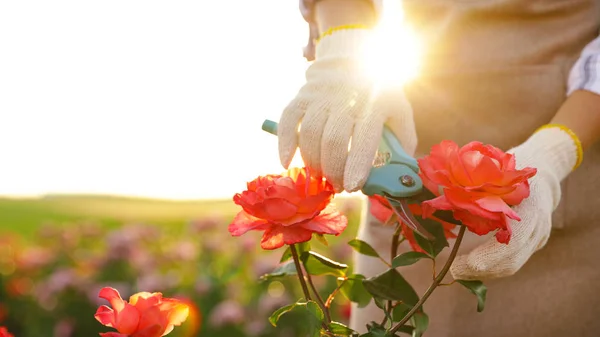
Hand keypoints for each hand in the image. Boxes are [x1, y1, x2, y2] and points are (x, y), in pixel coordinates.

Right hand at [277, 28, 416, 191]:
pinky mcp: (302, 97)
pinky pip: (288, 121)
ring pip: (310, 134)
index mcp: (373, 104)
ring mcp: (320, 97)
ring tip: (320, 176)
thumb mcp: (400, 111)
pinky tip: (287, 162)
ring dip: (312, 162)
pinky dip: (285, 143)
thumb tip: (400, 174)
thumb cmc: (379, 95)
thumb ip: (403, 141)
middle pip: (333, 141)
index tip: (352, 186)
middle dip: (333, 169)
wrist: (352, 61)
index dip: (356, 165)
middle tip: (337, 185)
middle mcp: (345, 99)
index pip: (364, 139)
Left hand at [450, 126, 579, 279]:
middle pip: (511, 262)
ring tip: (459, 271)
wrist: (544, 169)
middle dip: (480, 271)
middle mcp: (537, 228)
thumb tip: (439, 197)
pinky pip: (512, 261)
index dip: (486, 258)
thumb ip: (473, 188)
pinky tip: (472, 266)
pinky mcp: (533, 243)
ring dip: (484, 272)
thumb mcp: (493, 173)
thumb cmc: (512, 168)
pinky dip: (491, 266)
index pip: (511, 244)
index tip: (460, 265)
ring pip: (511, 265)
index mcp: (529, 208)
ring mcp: (537, 238)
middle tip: (454, 271)